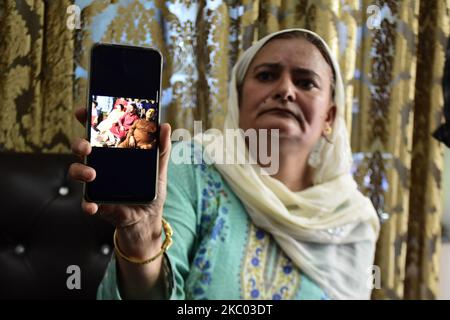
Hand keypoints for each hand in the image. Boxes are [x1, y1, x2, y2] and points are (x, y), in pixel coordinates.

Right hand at [69, 107, 171, 258]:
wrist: (148, 217)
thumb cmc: (150, 188)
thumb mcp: (159, 168)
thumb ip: (162, 148)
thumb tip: (166, 126)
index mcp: (113, 152)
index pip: (97, 131)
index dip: (87, 119)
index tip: (83, 111)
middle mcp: (100, 164)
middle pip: (82, 148)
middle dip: (79, 143)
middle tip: (87, 146)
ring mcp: (96, 182)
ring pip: (77, 171)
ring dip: (80, 170)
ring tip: (92, 174)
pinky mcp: (96, 202)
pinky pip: (86, 202)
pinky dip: (87, 204)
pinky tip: (92, 205)